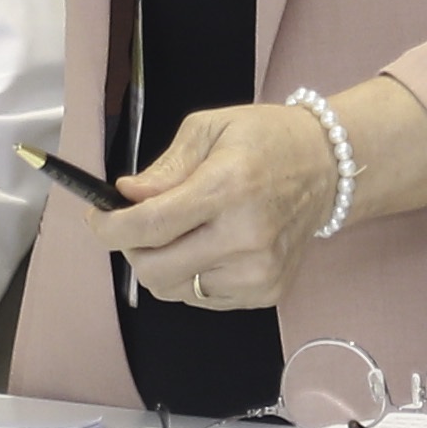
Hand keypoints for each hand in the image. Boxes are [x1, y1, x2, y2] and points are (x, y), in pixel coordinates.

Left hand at [100, 101, 341, 312]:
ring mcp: (258, 271)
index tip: (98, 220)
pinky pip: (202, 299)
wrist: (328, 167)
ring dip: (163, 264)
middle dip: (132, 249)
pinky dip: (193, 276)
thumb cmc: (266, 140)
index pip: (150, 226)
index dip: (110, 228)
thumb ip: (164, 168)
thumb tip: (127, 196)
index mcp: (227, 187)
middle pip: (155, 270)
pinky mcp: (266, 292)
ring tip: (183, 232)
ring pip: (174, 290)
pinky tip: (211, 246)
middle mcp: (245, 236)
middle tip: (137, 225)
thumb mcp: (209, 128)